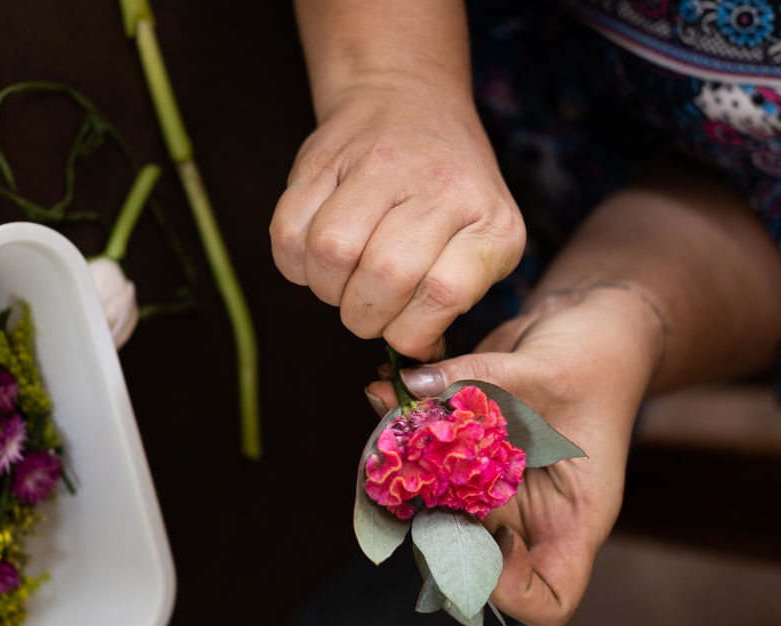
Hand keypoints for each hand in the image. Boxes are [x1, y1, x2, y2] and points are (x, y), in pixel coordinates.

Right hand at [270, 82, 524, 360]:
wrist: (409, 102)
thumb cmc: (448, 198)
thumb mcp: (478, 245)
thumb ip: (452, 306)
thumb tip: (415, 367)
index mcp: (492, 221)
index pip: (443, 294)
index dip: (412, 332)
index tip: (406, 333)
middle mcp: (442, 186)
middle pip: (384, 277)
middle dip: (365, 315)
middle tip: (368, 309)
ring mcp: (379, 165)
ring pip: (331, 254)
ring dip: (328, 289)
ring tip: (344, 281)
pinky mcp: (321, 157)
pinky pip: (288, 233)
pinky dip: (295, 262)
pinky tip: (317, 256)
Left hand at [365, 286, 657, 625]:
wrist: (586, 325)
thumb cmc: (596, 357)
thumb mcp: (550, 369)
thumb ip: (481, 380)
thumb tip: (410, 387)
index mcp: (573, 519)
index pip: (548, 600)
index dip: (510, 587)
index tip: (494, 533)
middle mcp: (529, 516)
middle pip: (473, 566)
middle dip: (433, 530)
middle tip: (414, 479)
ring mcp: (494, 491)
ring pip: (435, 516)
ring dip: (403, 478)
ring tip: (393, 424)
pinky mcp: (466, 459)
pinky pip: (423, 467)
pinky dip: (400, 437)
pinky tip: (389, 393)